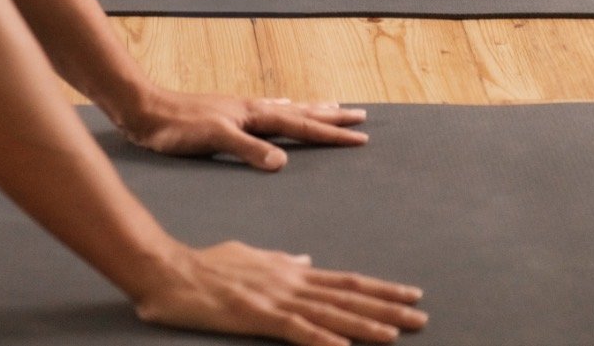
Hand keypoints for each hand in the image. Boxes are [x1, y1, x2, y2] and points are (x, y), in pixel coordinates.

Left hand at [122, 88, 370, 167]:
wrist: (145, 110)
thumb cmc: (177, 128)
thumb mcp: (214, 139)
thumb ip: (248, 150)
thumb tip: (283, 162)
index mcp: (253, 115)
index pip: (301, 125)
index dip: (331, 133)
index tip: (361, 137)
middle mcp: (252, 109)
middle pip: (301, 111)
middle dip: (331, 116)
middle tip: (361, 116)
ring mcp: (241, 110)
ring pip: (286, 109)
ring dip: (312, 110)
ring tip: (332, 108)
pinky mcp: (228, 114)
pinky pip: (269, 110)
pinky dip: (285, 110)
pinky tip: (282, 109)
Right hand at [134, 241, 426, 342]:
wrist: (171, 269)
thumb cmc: (206, 266)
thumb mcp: (250, 256)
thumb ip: (282, 261)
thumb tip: (307, 261)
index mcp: (290, 269)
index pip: (344, 281)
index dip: (378, 289)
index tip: (408, 294)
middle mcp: (291, 280)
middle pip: (347, 296)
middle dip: (387, 307)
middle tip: (422, 315)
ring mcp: (277, 298)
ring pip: (331, 314)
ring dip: (367, 324)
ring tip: (399, 332)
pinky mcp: (259, 316)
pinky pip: (298, 331)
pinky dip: (324, 341)